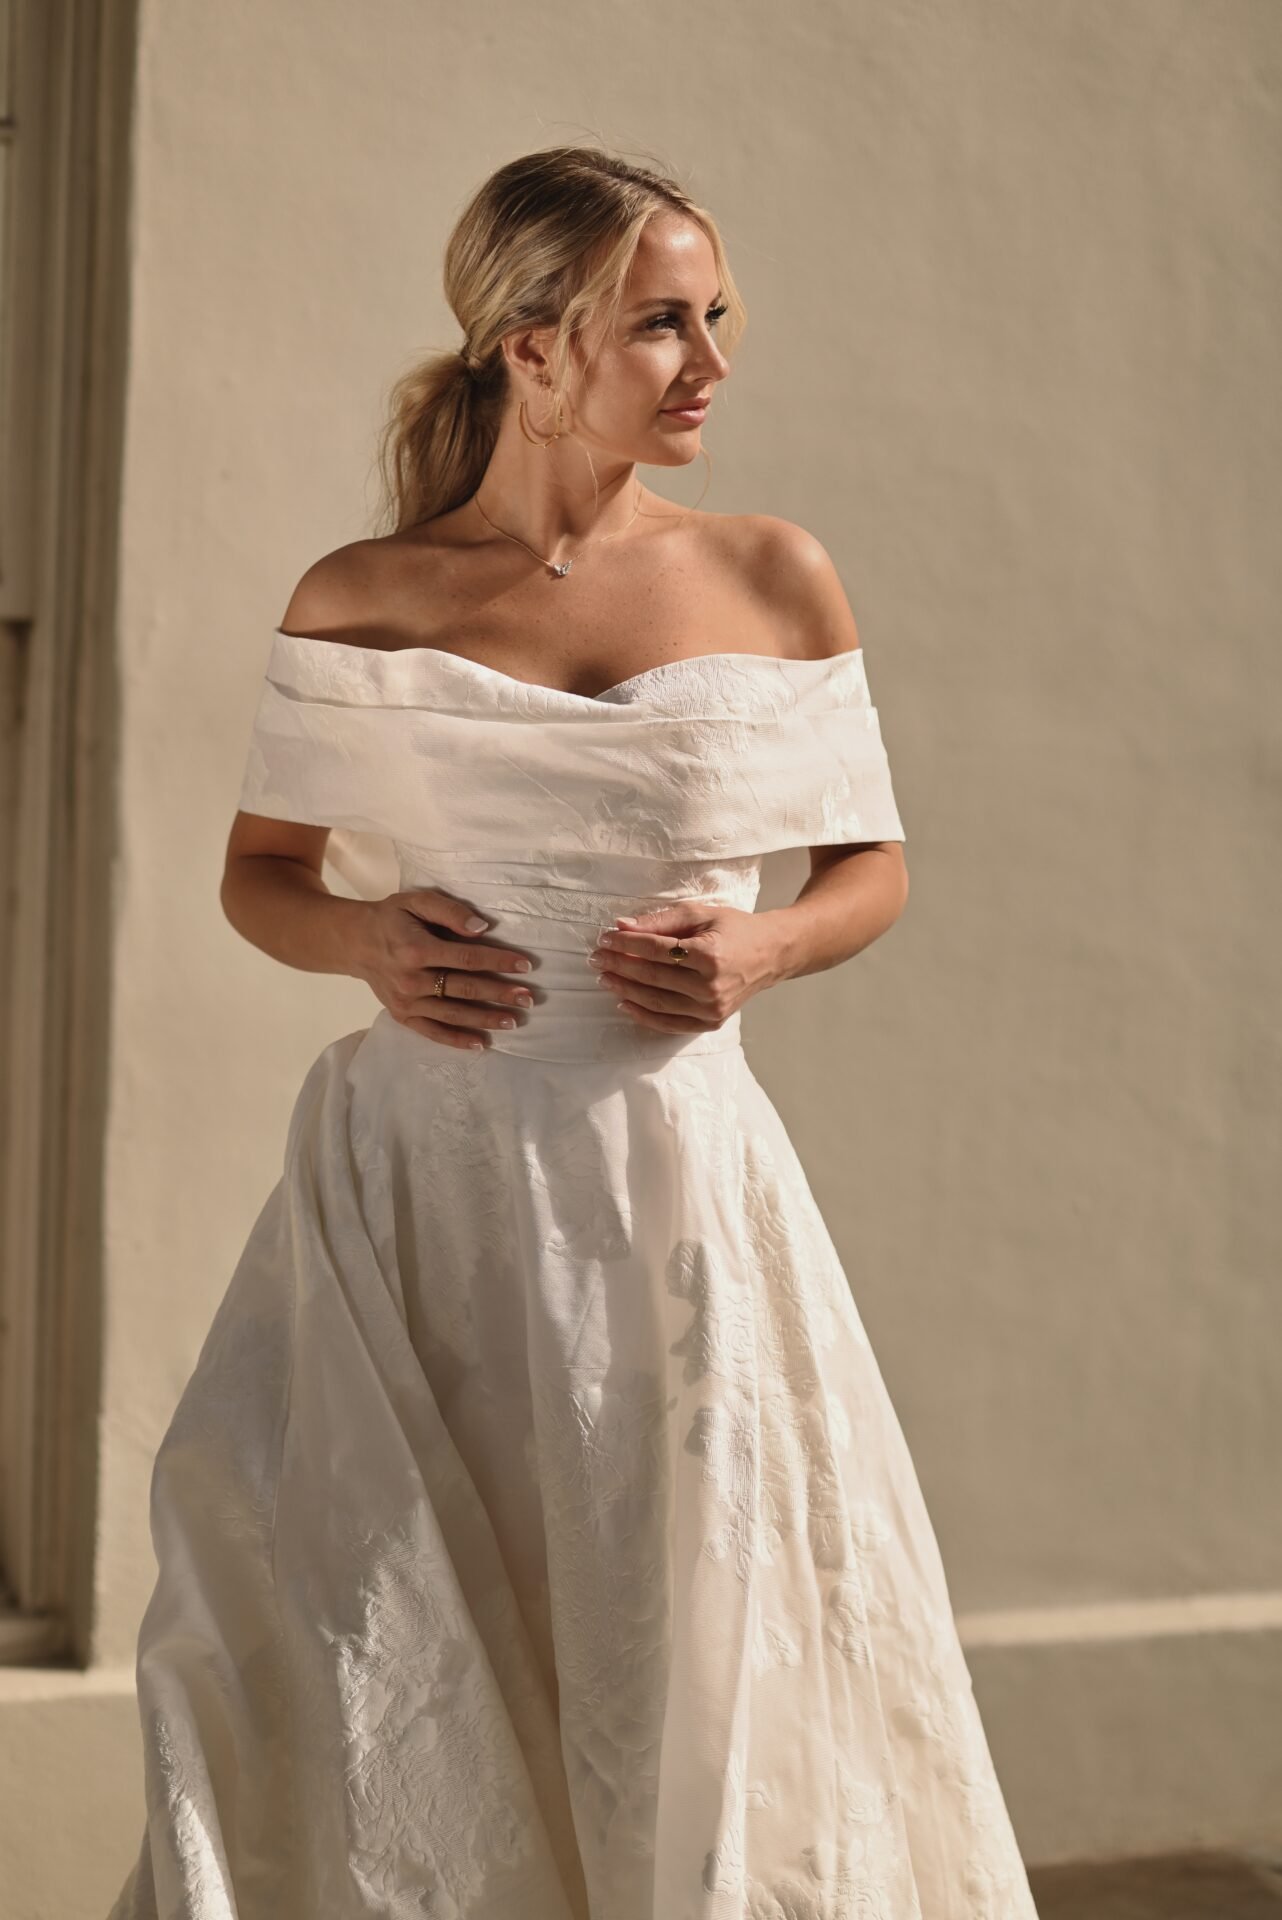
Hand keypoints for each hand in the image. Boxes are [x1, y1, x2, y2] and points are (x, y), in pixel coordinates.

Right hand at [352, 888, 535, 1050]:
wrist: (355, 942)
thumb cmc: (391, 919)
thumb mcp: (416, 902)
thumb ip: (449, 911)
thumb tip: (482, 928)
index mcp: (416, 950)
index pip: (467, 958)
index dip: (498, 961)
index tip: (525, 965)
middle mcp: (411, 980)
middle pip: (464, 989)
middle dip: (500, 994)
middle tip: (529, 998)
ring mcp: (406, 1002)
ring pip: (453, 1014)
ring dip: (485, 1019)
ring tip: (513, 1021)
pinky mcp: (402, 1016)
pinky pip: (432, 1032)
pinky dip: (456, 1040)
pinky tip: (480, 1044)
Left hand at [588, 903, 784, 1032]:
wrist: (771, 954)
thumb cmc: (735, 929)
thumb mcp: (701, 914)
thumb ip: (661, 920)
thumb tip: (621, 926)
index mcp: (709, 954)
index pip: (656, 951)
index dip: (626, 944)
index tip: (605, 938)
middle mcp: (710, 986)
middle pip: (652, 978)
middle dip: (620, 967)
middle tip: (597, 959)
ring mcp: (711, 1009)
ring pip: (657, 1003)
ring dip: (626, 991)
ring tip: (605, 978)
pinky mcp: (711, 1022)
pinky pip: (669, 1024)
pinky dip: (643, 1015)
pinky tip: (624, 1002)